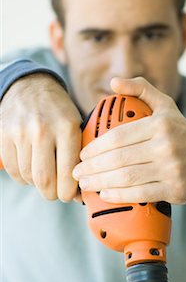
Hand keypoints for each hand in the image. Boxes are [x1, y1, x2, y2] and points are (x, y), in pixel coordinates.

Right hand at [0, 74, 81, 201]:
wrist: (30, 86)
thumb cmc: (59, 112)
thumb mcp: (77, 126)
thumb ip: (81, 157)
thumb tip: (82, 194)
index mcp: (67, 127)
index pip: (68, 173)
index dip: (69, 192)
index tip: (69, 195)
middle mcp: (42, 129)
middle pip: (45, 180)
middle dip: (52, 194)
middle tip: (55, 193)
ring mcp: (20, 132)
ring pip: (28, 176)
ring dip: (37, 184)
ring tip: (44, 176)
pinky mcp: (3, 135)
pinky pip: (13, 170)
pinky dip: (22, 177)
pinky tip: (30, 169)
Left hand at [73, 77, 185, 204]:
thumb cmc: (181, 134)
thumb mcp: (166, 106)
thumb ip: (141, 90)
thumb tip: (114, 81)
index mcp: (160, 125)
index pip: (118, 136)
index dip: (96, 147)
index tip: (83, 154)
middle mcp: (166, 146)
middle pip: (119, 158)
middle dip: (92, 167)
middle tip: (78, 172)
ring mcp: (171, 170)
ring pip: (127, 177)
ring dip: (100, 182)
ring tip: (86, 184)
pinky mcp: (174, 190)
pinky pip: (140, 195)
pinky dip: (119, 195)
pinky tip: (106, 194)